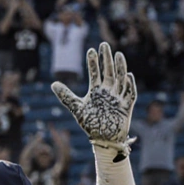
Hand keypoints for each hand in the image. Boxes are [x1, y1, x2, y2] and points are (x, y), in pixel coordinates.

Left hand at [51, 42, 137, 157]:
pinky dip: (129, 85)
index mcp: (96, 91)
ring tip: (118, 54)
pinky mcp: (126, 106)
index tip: (91, 50)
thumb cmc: (91, 124)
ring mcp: (118, 97)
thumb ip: (66, 96)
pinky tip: (128, 75)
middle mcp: (108, 91)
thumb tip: (53, 83)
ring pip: (120, 79)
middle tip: (104, 45)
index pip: (95, 73)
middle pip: (108, 72)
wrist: (103, 139)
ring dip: (120, 67)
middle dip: (107, 59)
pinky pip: (130, 93)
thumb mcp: (77, 108)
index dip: (93, 62)